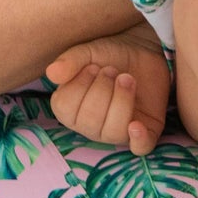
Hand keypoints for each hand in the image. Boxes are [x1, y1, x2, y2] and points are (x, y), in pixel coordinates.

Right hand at [44, 27, 171, 155]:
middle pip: (90, 122)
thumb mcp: (87, 52)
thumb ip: (69, 61)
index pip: (65, 109)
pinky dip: (139, 139)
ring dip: (121, 101)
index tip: (93, 67)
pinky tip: (137, 124)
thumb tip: (52, 73)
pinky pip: (140, 148)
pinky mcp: (145, 131)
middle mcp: (92, 127)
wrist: (142, 49)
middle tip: (111, 70)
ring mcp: (117, 132)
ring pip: (113, 132)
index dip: (79, 86)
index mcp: (71, 110)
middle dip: (102, 90)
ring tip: (127, 78)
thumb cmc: (109, 55)